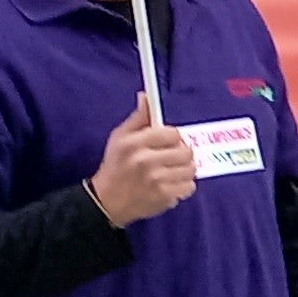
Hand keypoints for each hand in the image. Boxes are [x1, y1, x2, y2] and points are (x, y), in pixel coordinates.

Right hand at [90, 96, 196, 224]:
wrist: (106, 200)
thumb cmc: (115, 165)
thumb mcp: (119, 138)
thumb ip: (138, 117)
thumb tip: (146, 96)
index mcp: (134, 143)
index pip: (172, 133)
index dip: (173, 137)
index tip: (167, 142)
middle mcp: (145, 161)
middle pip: (186, 151)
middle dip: (181, 153)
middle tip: (171, 158)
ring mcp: (156, 180)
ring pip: (191, 169)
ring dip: (184, 170)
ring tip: (170, 171)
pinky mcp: (164, 197)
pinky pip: (189, 187)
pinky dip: (183, 186)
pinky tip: (170, 185)